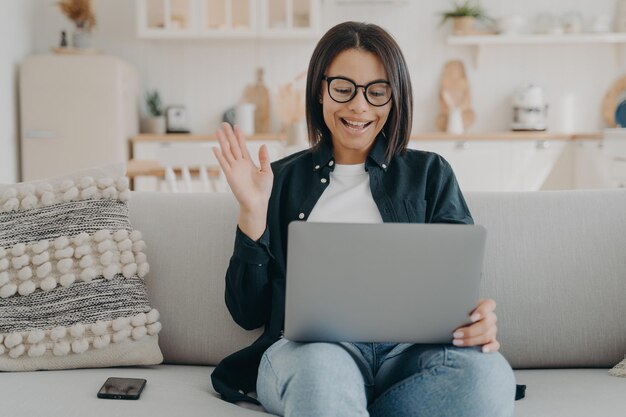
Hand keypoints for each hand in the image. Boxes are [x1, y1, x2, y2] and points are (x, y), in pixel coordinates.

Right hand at [213, 123, 272, 239]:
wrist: (257, 203)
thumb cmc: (263, 190)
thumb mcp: (267, 171)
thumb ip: (264, 158)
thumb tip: (263, 145)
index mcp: (248, 163)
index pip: (242, 146)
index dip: (239, 136)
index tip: (236, 126)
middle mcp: (240, 164)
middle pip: (233, 146)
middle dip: (229, 135)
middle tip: (224, 123)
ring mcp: (234, 169)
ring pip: (227, 152)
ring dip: (222, 141)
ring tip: (218, 131)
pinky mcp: (230, 176)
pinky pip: (224, 163)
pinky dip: (219, 156)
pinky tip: (215, 147)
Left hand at [452, 298, 498, 352]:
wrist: (456, 322)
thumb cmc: (456, 312)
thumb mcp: (457, 307)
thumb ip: (457, 307)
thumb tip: (449, 309)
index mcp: (484, 305)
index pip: (489, 305)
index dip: (482, 311)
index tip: (471, 318)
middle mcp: (490, 317)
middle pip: (486, 324)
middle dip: (470, 331)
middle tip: (455, 333)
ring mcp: (492, 329)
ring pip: (487, 335)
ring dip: (471, 340)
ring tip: (456, 341)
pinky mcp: (492, 340)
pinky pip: (495, 345)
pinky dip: (490, 347)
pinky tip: (483, 349)